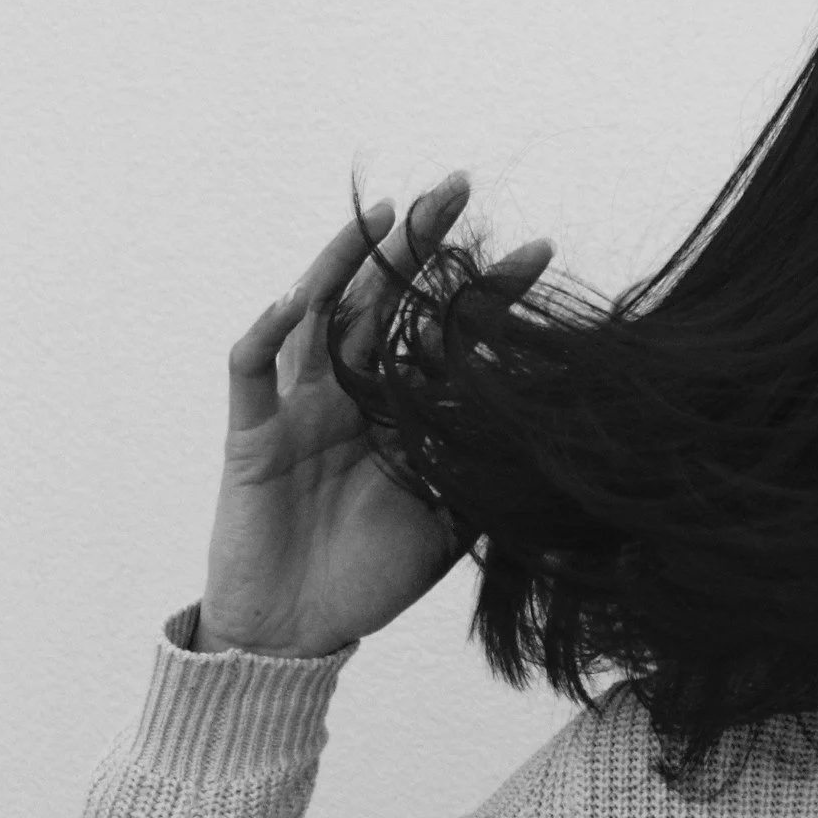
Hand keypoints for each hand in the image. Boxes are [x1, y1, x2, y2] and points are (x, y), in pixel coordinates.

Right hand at [197, 174, 553, 657]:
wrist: (299, 632)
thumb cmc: (373, 575)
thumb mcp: (453, 519)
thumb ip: (491, 471)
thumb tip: (565, 440)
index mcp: (402, 409)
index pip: (450, 332)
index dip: (490, 291)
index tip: (544, 248)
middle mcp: (352, 394)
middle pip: (385, 300)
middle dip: (419, 244)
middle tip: (457, 186)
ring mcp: (299, 409)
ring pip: (318, 316)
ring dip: (345, 262)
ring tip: (381, 215)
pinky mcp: (251, 438)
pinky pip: (251, 375)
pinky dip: (266, 334)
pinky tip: (293, 299)